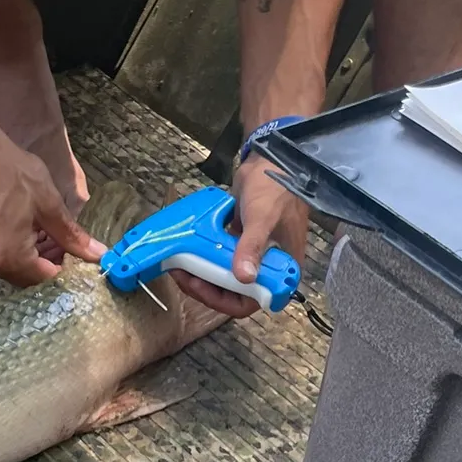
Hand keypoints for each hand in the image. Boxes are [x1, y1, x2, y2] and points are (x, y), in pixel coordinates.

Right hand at [0, 121, 104, 287]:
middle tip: (70, 243)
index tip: (83, 258)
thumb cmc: (14, 175)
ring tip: (52, 234)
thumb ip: (73, 237)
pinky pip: (3, 259)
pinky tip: (31, 232)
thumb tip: (100, 256)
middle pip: (30, 279)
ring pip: (17, 270)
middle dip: (52, 264)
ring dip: (37, 258)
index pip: (47, 279)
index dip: (69, 271)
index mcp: (9, 257)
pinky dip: (20, 252)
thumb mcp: (49, 205)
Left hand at [171, 154, 309, 318]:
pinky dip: (204, 257)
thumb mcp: (261, 219)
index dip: (225, 301)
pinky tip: (187, 252)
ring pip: (223, 275)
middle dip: (205, 286)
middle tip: (183, 275)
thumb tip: (244, 276)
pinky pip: (219, 257)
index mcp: (281, 269)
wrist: (269, 160)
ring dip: (202, 274)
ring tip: (180, 265)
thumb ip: (252, 247)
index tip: (202, 287)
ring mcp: (251, 254)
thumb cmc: (274, 189)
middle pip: (232, 291)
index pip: (252, 301)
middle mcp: (266, 266)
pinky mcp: (239, 242)